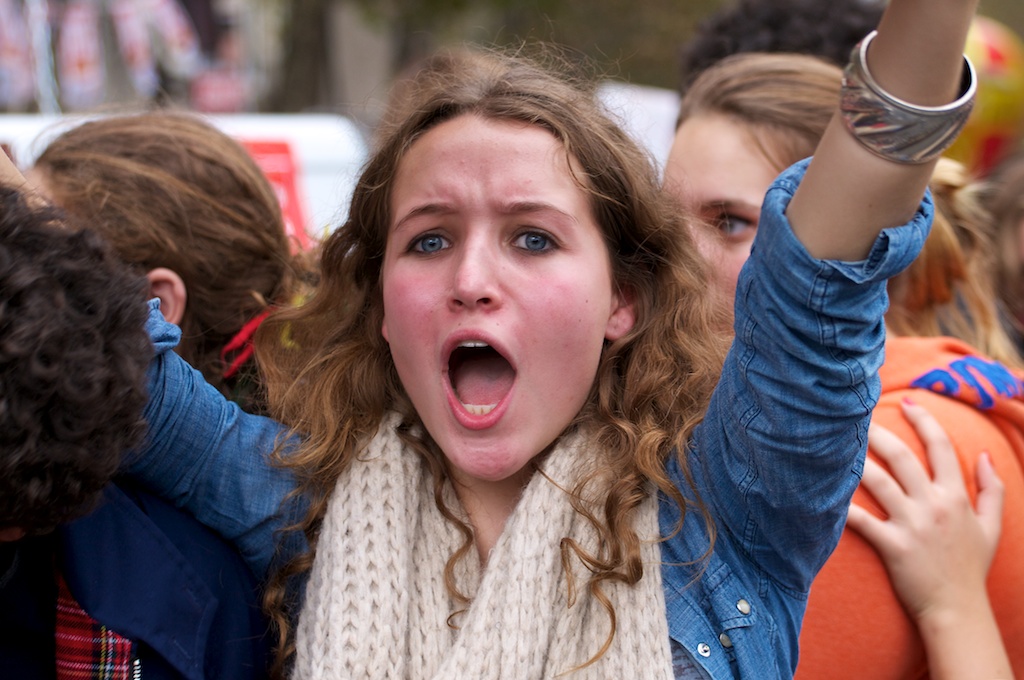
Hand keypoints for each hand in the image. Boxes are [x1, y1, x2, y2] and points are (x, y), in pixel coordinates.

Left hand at [847, 399, 1002, 621]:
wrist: (958, 610)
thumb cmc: (970, 568)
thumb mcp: (992, 527)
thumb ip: (992, 489)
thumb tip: (986, 455)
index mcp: (955, 496)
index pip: (940, 446)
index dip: (923, 420)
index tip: (906, 401)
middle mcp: (933, 505)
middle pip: (901, 456)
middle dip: (876, 431)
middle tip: (855, 415)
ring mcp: (913, 525)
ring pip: (878, 482)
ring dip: (855, 460)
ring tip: (833, 442)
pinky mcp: (893, 546)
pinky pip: (862, 520)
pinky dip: (842, 506)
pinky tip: (821, 491)